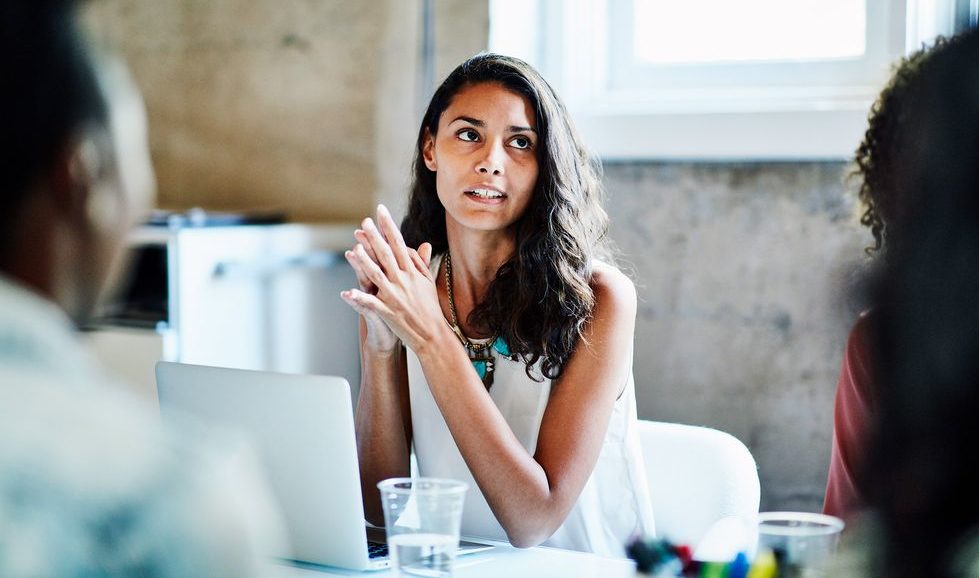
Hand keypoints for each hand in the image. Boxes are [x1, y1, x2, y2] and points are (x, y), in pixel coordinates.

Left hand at [341, 205, 436, 352]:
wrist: (433, 335)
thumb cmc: (430, 308)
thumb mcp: (427, 283)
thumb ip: (421, 263)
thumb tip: (423, 244)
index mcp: (412, 272)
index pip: (398, 243)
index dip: (388, 226)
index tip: (381, 210)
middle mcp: (403, 280)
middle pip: (386, 255)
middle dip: (374, 237)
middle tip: (364, 222)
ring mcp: (395, 295)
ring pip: (377, 274)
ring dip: (365, 261)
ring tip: (353, 249)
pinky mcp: (388, 311)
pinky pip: (371, 303)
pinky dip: (359, 298)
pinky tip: (347, 292)